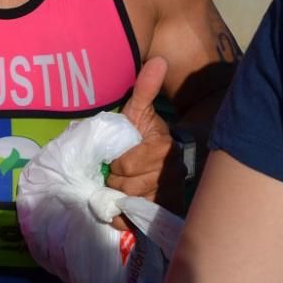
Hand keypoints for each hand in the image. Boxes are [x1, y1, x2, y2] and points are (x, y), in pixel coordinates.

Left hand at [106, 57, 184, 228]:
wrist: (167, 156)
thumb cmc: (146, 132)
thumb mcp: (141, 110)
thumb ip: (146, 88)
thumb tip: (158, 60)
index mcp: (161, 148)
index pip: (127, 164)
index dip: (116, 162)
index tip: (113, 158)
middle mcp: (169, 174)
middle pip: (128, 187)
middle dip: (116, 181)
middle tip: (113, 175)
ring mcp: (169, 195)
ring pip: (134, 204)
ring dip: (119, 199)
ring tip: (116, 190)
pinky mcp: (166, 212)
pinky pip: (140, 221)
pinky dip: (125, 220)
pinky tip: (118, 213)